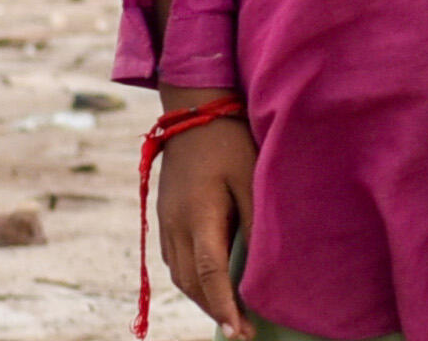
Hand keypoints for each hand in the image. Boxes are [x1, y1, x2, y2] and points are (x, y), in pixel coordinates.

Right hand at [150, 107, 252, 336]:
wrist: (193, 109)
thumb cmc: (230, 140)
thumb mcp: (251, 176)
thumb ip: (256, 219)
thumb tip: (263, 262)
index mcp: (197, 216)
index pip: (209, 275)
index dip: (224, 307)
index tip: (238, 332)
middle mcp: (175, 225)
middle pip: (191, 283)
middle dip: (214, 311)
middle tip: (240, 333)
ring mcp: (165, 221)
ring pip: (179, 275)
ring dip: (201, 298)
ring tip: (228, 316)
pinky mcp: (164, 216)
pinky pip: (174, 260)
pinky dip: (192, 280)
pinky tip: (210, 285)